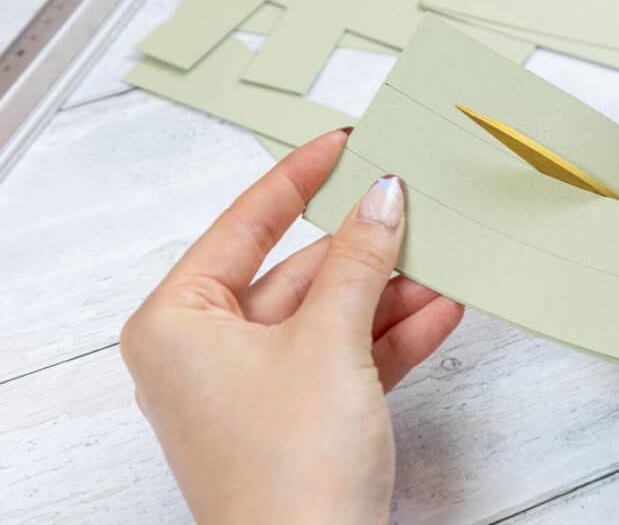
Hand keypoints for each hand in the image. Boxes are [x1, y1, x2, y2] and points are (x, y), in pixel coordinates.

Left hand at [120, 129, 463, 523]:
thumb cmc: (288, 473)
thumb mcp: (329, 342)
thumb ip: (359, 261)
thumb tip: (382, 199)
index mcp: (177, 323)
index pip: (242, 225)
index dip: (297, 179)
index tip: (339, 144)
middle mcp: (203, 353)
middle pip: (295, 274)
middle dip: (362, 250)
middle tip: (409, 207)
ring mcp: (250, 389)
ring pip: (326, 318)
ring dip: (386, 296)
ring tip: (440, 260)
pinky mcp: (294, 419)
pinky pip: (343, 359)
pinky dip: (389, 339)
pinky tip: (438, 311)